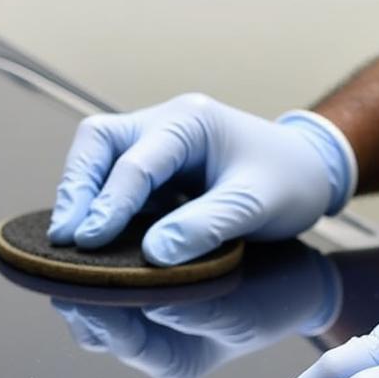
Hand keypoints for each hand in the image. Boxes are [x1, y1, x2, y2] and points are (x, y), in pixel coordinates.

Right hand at [48, 94, 356, 264]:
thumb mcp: (256, 205)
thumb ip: (208, 226)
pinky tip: (96, 241)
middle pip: (99, 144)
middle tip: (66, 237)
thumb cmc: (290, 181)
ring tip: (69, 241)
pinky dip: (103, 208)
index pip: (136, 161)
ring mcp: (159, 146)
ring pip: (100, 160)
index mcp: (190, 123)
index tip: (90, 240)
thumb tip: (154, 254)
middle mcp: (166, 126)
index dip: (110, 203)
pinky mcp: (160, 172)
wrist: (312, 172)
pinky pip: (118, 183)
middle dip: (77, 189)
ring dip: (83, 197)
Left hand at [53, 244, 340, 377]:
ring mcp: (145, 309)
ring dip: (87, 269)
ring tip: (78, 236)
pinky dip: (105, 250)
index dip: (99, 315)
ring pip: (95, 294)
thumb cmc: (276, 303)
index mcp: (173, 360)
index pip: (121, 341)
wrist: (296, 278)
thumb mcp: (245, 315)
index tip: (85, 289)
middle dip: (80, 292)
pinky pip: (112, 267)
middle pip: (95, 323)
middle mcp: (151, 340)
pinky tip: (100, 221)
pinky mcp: (146, 278)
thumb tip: (151, 304)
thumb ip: (198, 314)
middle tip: (66, 256)